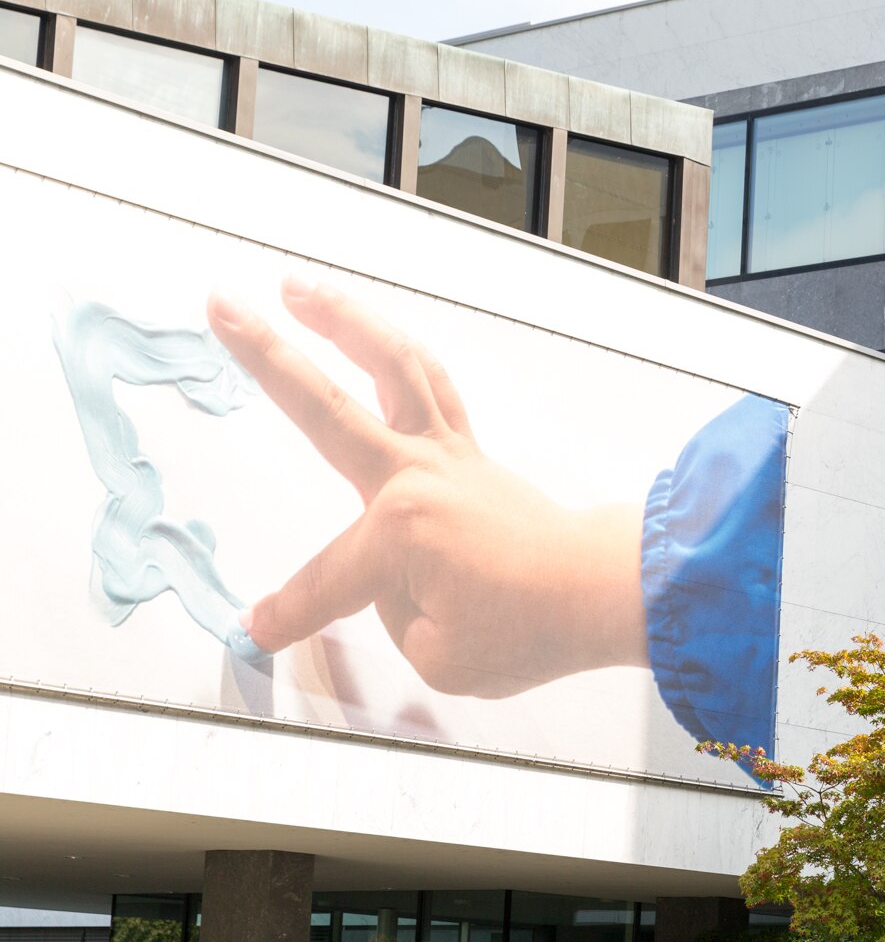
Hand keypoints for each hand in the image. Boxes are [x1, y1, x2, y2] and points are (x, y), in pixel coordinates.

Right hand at [208, 272, 646, 697]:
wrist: (606, 592)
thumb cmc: (533, 626)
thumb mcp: (442, 655)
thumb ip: (396, 613)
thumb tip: (396, 586)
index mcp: (399, 532)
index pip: (327, 582)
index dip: (292, 613)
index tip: (265, 630)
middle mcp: (418, 477)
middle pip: (327, 408)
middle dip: (266, 356)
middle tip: (220, 302)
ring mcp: (450, 456)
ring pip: (392, 366)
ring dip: (345, 320)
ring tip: (298, 286)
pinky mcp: (471, 453)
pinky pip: (429, 387)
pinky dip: (398, 356)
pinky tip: (371, 335)